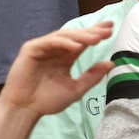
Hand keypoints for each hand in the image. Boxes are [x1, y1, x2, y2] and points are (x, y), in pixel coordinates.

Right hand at [0, 23, 117, 117]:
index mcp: (64, 58)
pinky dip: (63, 43)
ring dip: (80, 36)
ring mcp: (42, 48)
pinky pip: (49, 42)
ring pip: (63, 37)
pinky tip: (76, 46)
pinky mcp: (31, 49)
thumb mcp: (76, 89)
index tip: (111, 29)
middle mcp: (54, 51)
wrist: (26, 109)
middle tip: (107, 29)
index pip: (82, 43)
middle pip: (74, 37)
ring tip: (96, 38)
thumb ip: (92, 76)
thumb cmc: (47, 100)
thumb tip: (111, 63)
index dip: (96, 34)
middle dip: (91, 32)